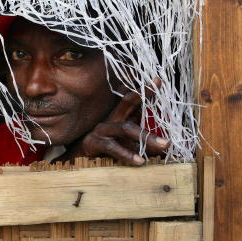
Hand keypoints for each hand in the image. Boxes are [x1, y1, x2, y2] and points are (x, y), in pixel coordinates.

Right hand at [54, 78, 169, 165]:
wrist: (76, 160)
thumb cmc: (104, 149)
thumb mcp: (126, 142)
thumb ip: (143, 141)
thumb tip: (165, 145)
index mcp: (118, 116)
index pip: (133, 99)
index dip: (145, 89)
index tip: (158, 79)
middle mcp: (110, 118)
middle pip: (127, 101)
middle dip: (144, 94)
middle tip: (160, 86)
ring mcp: (101, 129)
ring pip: (125, 128)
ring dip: (146, 137)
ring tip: (165, 145)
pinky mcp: (94, 142)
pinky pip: (113, 147)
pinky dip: (127, 154)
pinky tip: (140, 161)